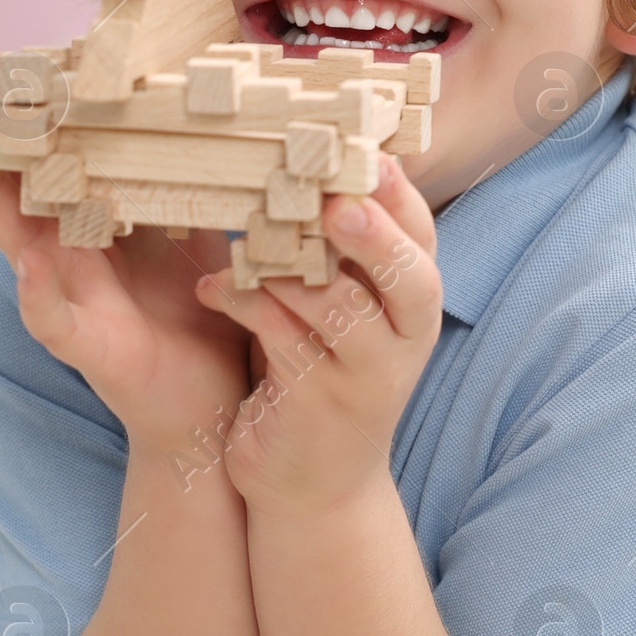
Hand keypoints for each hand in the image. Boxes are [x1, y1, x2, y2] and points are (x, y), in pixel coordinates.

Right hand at [0, 47, 252, 450]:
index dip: (36, 104)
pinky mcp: (90, 351)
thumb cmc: (206, 320)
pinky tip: (28, 263)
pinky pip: (54, 322)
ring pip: (16, 238)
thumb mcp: (206, 236)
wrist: (215, 411)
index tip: (18, 44)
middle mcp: (73, 254)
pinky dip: (38, 293)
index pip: (59, 152)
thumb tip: (228, 112)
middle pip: (19, 179)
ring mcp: (72, 300)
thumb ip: (201, 184)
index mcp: (100, 223)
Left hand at [194, 153, 441, 515]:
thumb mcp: (344, 312)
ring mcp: (367, 378)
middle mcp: (404, 341)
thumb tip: (310, 157)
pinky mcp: (320, 406)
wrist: (313, 485)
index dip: (398, 195)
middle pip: (410, 278)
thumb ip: (340, 253)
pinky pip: (283, 342)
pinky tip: (212, 286)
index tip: (367, 150)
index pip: (423, 238)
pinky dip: (248, 304)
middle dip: (375, 235)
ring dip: (294, 266)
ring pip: (343, 309)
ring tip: (252, 233)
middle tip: (337, 200)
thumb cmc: (322, 375)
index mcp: (413, 305)